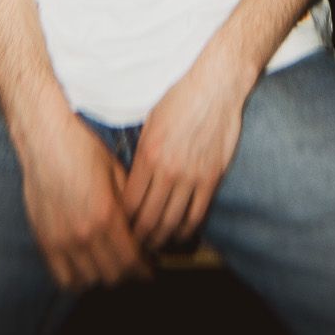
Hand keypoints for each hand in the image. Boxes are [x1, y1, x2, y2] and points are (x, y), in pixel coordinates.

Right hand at [20, 109, 149, 288]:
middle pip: (112, 275)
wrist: (47, 141)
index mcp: (107, 216)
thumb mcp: (116, 173)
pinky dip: (78, 280)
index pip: (131, 259)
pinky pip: (63, 277)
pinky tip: (86, 270)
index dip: (144, 270)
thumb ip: (129, 205)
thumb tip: (141, 228)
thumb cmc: (83, 151)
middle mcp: (84, 234)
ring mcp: (62, 241)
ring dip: (103, 277)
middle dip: (128, 274)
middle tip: (134, 267)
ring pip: (89, 280)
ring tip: (111, 267)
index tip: (149, 269)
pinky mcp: (45, 241)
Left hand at [123, 56, 246, 252]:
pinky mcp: (211, 178)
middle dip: (138, 239)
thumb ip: (142, 155)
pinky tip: (180, 235)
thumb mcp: (150, 124)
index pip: (129, 204)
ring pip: (172, 223)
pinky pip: (197, 214)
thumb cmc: (179, 99)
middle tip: (134, 248)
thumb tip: (132, 181)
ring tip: (154, 246)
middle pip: (148, 220)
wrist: (215, 85)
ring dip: (161, 240)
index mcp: (148, 156)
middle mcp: (167, 170)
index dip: (122, 224)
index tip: (119, 231)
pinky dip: (187, 231)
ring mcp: (191, 176)